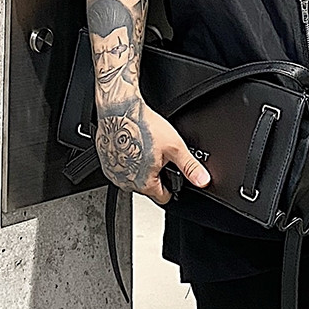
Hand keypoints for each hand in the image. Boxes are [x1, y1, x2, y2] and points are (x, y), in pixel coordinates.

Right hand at [95, 96, 209, 203]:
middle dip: (156, 174)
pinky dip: (127, 161)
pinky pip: (121, 168)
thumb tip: (202, 180)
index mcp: (145, 183)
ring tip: (145, 148)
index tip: (172, 173)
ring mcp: (114, 174)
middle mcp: (127, 183)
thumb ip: (190, 166)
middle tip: (158, 153)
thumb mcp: (175, 146)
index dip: (172, 186)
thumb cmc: (144, 126)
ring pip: (134, 178)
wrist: (120, 111)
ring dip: (140, 168)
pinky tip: (132, 146)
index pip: (163, 198)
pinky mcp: (106, 165)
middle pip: (148, 187)